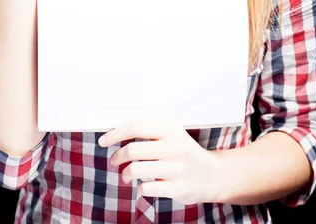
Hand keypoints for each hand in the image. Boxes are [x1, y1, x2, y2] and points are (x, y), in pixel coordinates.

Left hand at [98, 115, 219, 204]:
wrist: (212, 175)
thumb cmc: (184, 152)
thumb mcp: (172, 133)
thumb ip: (150, 130)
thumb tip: (117, 132)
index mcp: (171, 128)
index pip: (136, 127)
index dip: (116, 134)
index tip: (104, 141)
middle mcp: (174, 146)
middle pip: (133, 150)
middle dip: (118, 156)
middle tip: (114, 160)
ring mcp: (176, 168)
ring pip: (136, 170)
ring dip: (126, 174)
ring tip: (127, 175)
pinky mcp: (176, 188)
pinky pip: (145, 189)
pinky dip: (140, 188)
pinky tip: (143, 185)